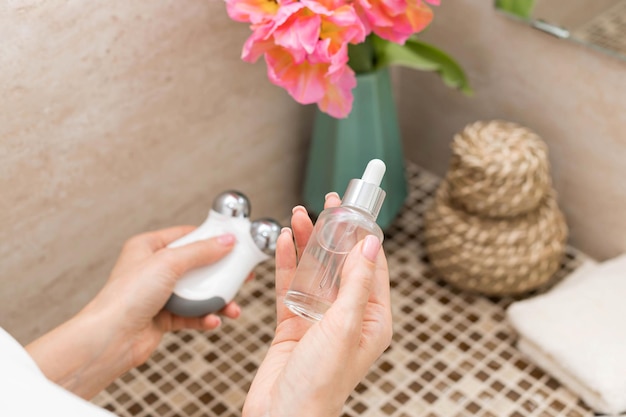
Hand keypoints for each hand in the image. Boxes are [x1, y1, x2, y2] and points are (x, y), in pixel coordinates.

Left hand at [27, 226, 244, 398]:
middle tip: (243, 275)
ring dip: (217, 300)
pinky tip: (213, 321)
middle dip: (221, 273)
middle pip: (197, 265)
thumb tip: (227, 241)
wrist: (110, 339)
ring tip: (232, 308)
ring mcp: (159, 294)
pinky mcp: (163, 317)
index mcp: (148, 247)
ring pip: (197, 292)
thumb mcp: (169, 263)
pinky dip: (204, 317)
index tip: (234, 241)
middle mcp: (153, 269)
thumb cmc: (127, 296)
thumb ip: (201, 251)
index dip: (211, 238)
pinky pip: (191, 314)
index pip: (186, 235)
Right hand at [243, 193, 392, 416]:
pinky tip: (283, 242)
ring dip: (307, 244)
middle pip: (341, 264)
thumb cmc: (320, 383)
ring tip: (299, 216)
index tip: (357, 209)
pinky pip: (290, 286)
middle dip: (333, 234)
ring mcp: (319, 318)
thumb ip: (357, 284)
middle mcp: (348, 316)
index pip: (371, 266)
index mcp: (372, 319)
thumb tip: (371, 245)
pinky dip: (287, 263)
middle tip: (328, 204)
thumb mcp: (345, 326)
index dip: (363, 235)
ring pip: (315, 271)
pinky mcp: (293, 323)